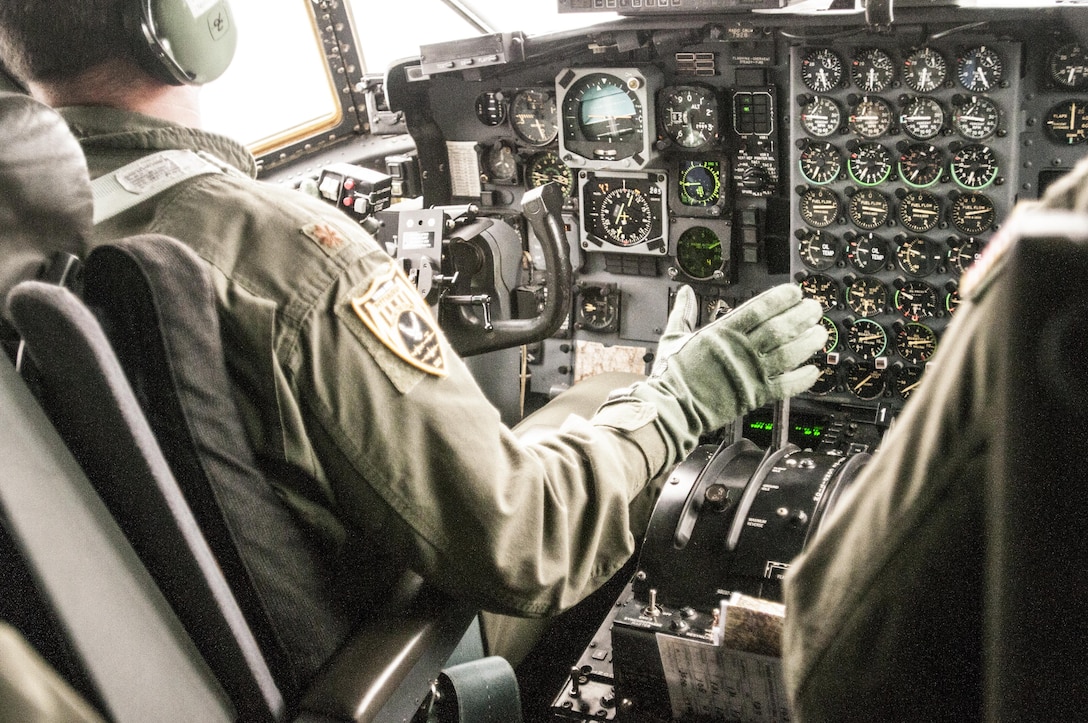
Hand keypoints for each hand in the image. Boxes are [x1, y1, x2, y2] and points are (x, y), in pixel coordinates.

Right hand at [597, 284, 825, 473]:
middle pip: (780, 327)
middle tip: (814, 309)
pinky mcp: (755, 396)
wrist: (671, 410)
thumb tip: (685, 292)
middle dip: (803, 316)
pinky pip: (787, 385)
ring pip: (789, 353)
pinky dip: (803, 377)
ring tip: (821, 333)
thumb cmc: (671, 375)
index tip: (795, 292)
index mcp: (721, 333)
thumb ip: (683, 312)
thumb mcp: (673, 337)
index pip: (760, 308)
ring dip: (809, 342)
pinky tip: (813, 369)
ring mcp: (749, 373)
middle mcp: (739, 350)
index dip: (781, 298)